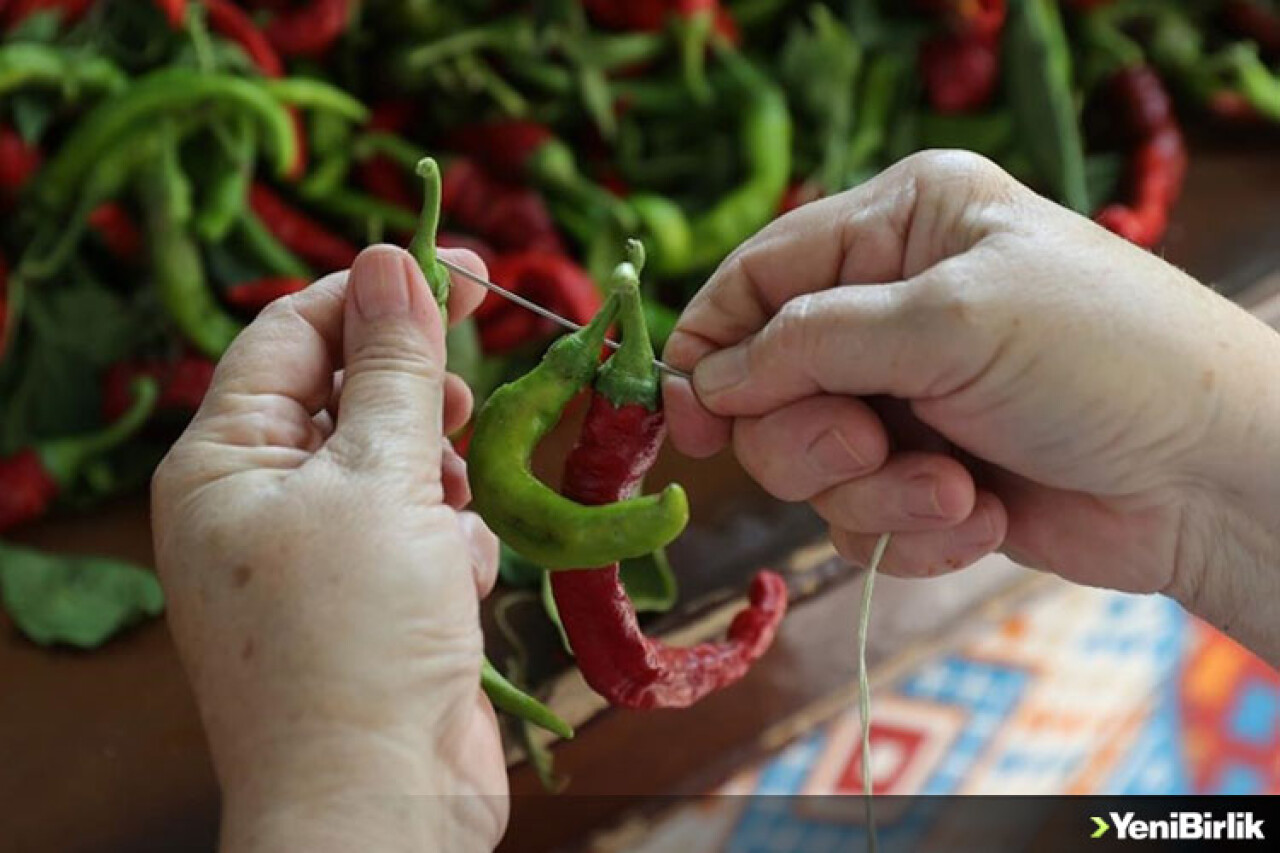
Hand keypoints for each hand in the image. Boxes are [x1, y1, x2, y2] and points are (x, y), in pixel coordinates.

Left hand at [152, 246, 506, 850]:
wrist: (379, 803)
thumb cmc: (357, 636)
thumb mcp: (379, 480)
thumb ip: (394, 366)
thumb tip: (395, 258)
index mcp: (223, 462)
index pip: (291, 333)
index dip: (374, 290)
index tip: (464, 265)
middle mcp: (259, 502)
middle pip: (346, 393)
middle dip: (414, 388)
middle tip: (470, 385)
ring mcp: (317, 555)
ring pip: (395, 461)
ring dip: (439, 472)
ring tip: (451, 510)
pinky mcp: (374, 598)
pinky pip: (419, 529)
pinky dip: (450, 540)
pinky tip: (458, 581)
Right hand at [664, 151, 1279, 664]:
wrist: (1213, 478)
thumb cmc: (1102, 359)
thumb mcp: (949, 322)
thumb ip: (809, 343)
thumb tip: (706, 382)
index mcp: (900, 228)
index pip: (758, 277)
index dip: (709, 347)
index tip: (687, 420)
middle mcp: (891, 308)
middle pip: (766, 385)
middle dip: (813, 433)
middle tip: (870, 443)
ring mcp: (906, 397)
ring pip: (808, 464)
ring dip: (875, 490)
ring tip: (954, 489)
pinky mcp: (923, 477)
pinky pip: (859, 519)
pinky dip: (913, 530)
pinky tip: (981, 514)